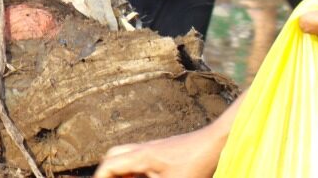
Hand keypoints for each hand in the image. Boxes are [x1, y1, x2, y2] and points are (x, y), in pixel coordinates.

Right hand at [95, 122, 229, 177]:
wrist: (218, 142)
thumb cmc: (197, 162)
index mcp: (141, 156)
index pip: (109, 165)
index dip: (99, 177)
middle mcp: (144, 148)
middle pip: (114, 156)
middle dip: (108, 171)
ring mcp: (155, 148)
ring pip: (128, 155)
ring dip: (124, 170)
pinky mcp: (166, 151)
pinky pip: (142, 158)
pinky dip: (137, 170)